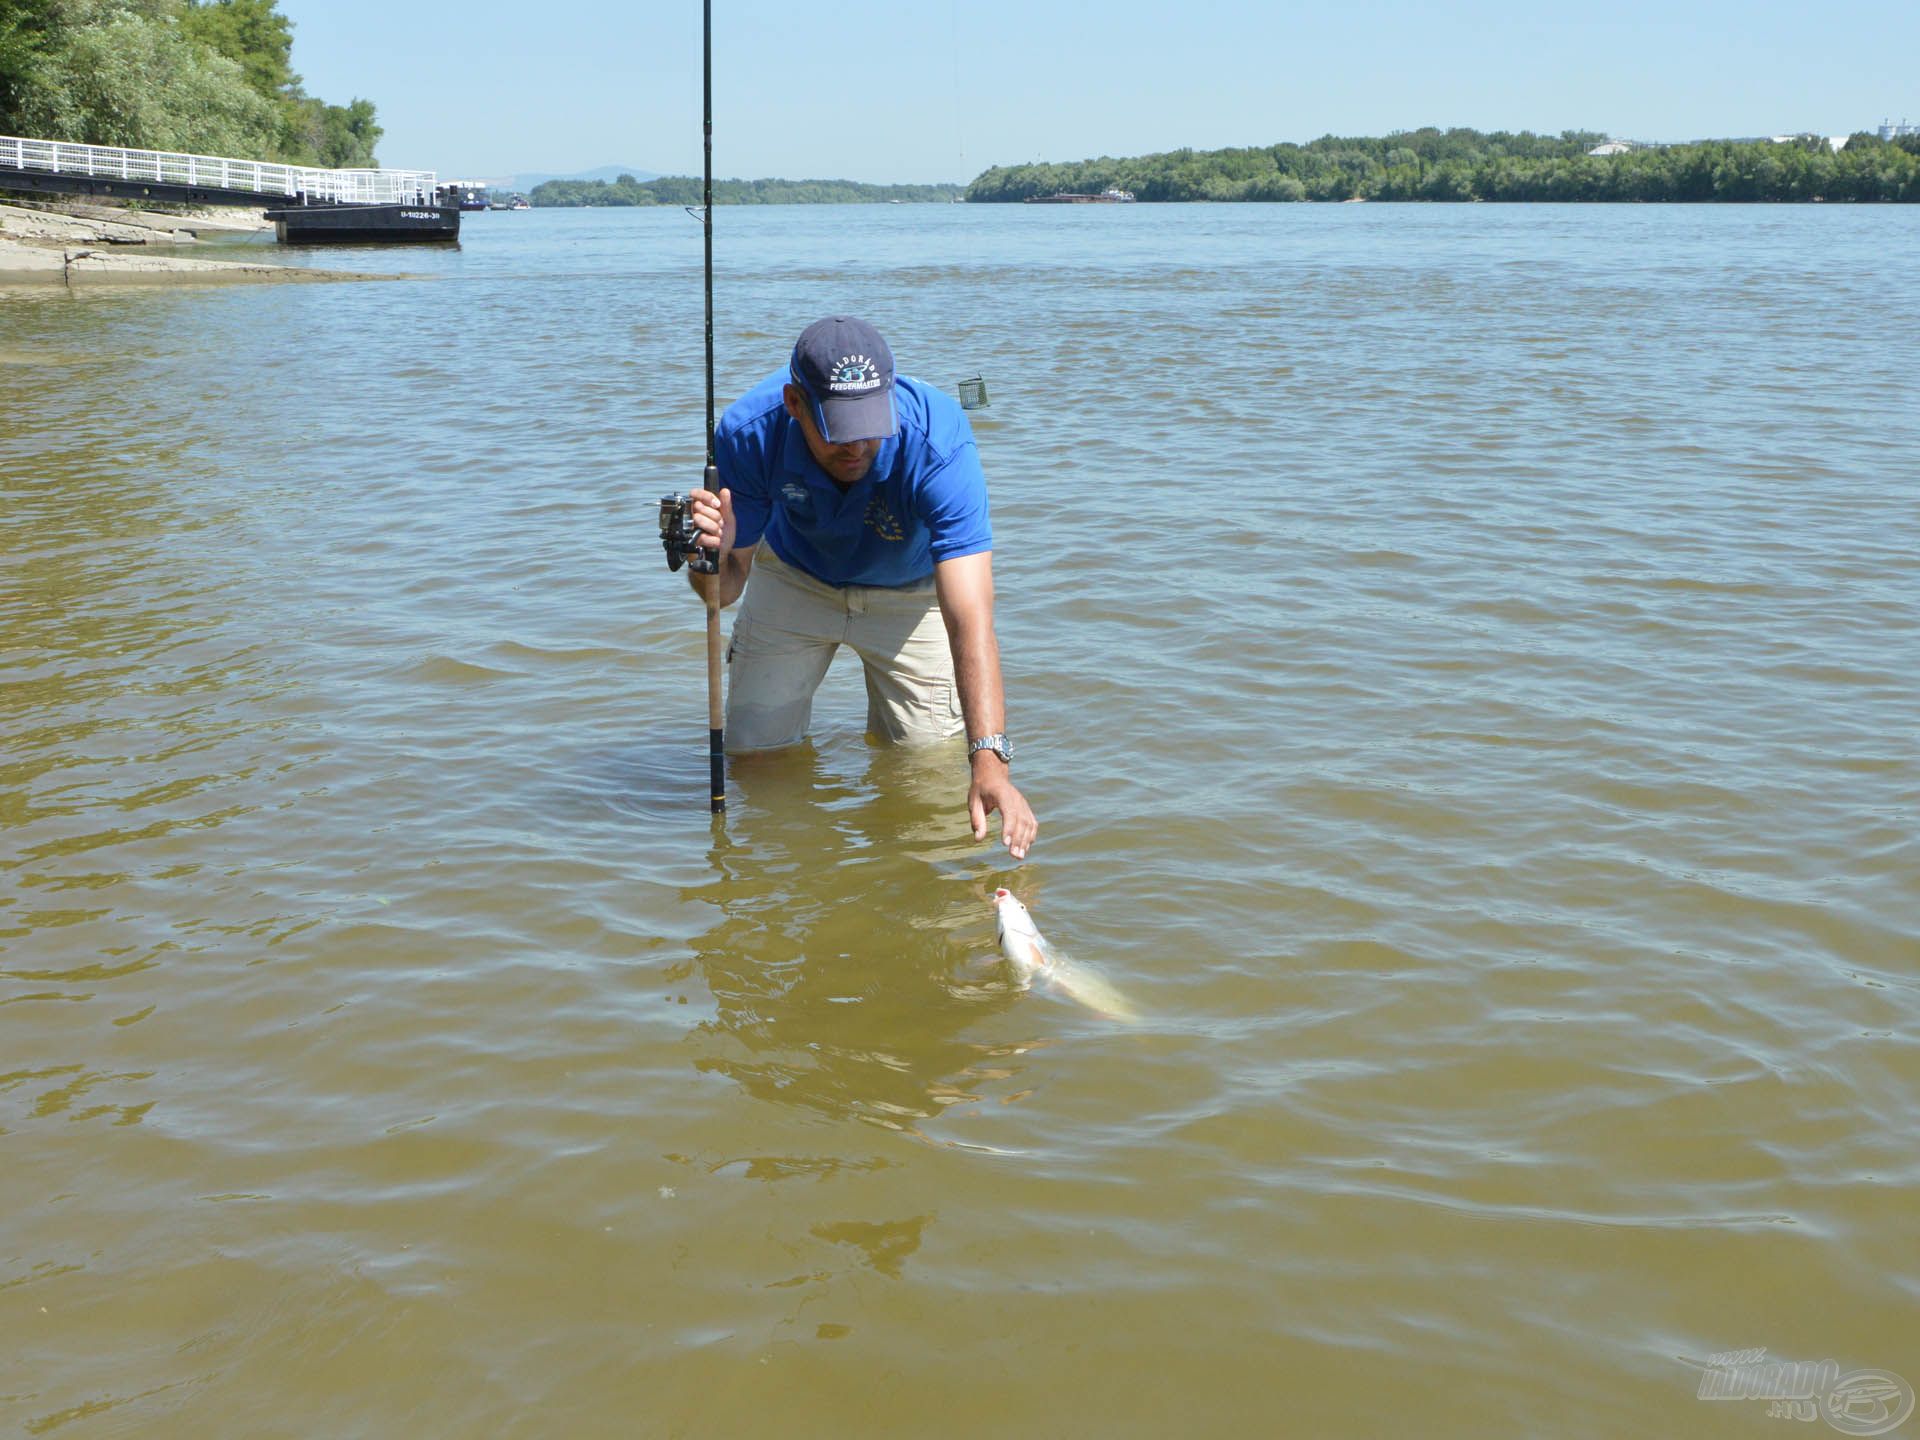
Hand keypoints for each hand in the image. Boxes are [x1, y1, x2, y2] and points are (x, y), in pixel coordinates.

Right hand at [686, 486, 732, 604]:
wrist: (723, 556)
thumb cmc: (724, 536)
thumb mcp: (729, 520)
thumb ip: (726, 506)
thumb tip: (724, 490)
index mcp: (701, 508)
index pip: (695, 494)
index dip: (706, 497)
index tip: (717, 504)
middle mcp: (692, 516)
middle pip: (698, 507)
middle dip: (714, 517)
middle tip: (720, 525)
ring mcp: (690, 528)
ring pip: (698, 520)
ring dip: (714, 528)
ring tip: (718, 534)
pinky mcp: (689, 540)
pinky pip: (700, 535)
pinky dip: (713, 540)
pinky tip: (716, 542)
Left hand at [969, 761, 1036, 859]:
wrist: (993, 774)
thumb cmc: (981, 789)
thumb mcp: (974, 801)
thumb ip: (977, 820)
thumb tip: (978, 839)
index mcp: (1003, 794)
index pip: (1009, 812)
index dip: (1009, 828)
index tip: (1006, 844)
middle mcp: (1017, 799)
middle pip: (1021, 821)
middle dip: (1018, 840)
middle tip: (1014, 856)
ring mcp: (1023, 803)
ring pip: (1029, 823)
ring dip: (1025, 841)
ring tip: (1019, 856)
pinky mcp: (1026, 808)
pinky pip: (1032, 823)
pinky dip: (1031, 835)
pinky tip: (1026, 847)